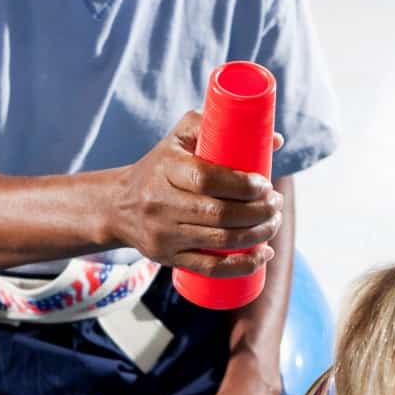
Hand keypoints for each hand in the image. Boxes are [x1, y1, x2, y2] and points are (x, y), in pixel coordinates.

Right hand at [112, 112, 285, 277]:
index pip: (207, 180)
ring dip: (257, 235)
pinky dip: (242, 265)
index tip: (265, 185)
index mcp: (166, 169)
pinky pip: (210, 268)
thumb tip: (277, 140)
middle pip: (219, 214)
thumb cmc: (159, 167)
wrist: (117, 205)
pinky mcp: (168, 258)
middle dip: (258, 212)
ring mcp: (164, 234)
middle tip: (276, 204)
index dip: (243, 185)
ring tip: (274, 223)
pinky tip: (263, 255)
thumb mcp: (179, 138)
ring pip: (219, 241)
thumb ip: (219, 127)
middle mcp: (161, 203)